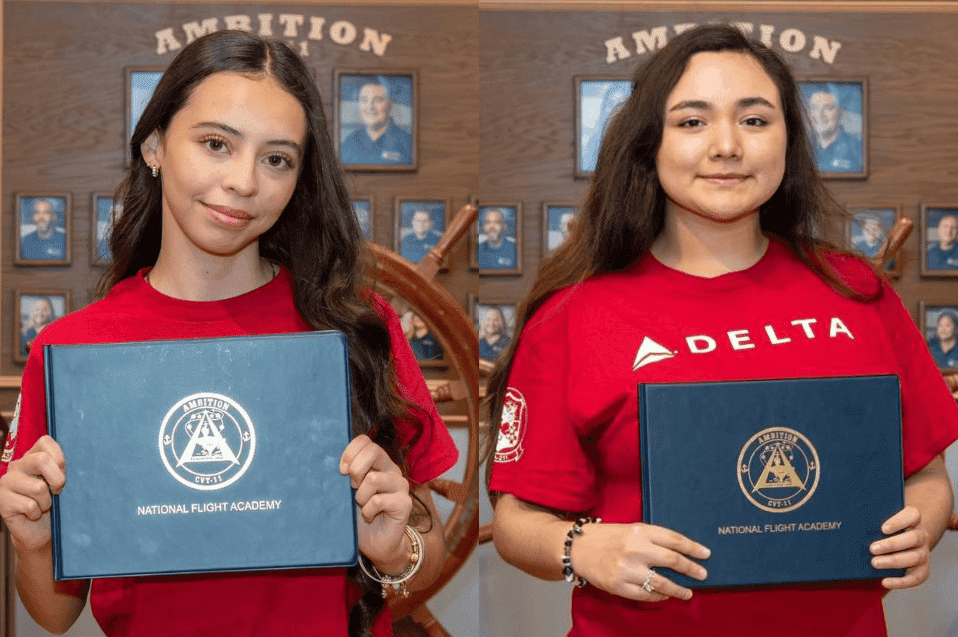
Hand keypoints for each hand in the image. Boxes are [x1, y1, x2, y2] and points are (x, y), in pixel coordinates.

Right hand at [0, 436, 65, 553]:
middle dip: (57, 479)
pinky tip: (32, 514)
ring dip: (47, 502)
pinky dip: (37, 513)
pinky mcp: (2, 501)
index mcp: (32, 456)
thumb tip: (84, 462)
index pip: (45, 441)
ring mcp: (6, 482)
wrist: (40, 531)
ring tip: (43, 506)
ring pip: (38, 487)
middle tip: (58, 491)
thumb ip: (64, 469)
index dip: (59, 458)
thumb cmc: (56, 504)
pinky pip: (29, 505)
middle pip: (41, 460)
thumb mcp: (62, 483)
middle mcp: (17, 466)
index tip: (64, 473)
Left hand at [340, 435, 411, 573]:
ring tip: (361, 506)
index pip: (365, 441)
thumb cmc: (358, 517)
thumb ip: (344, 477)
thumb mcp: (346, 493)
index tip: (341, 471)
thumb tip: (325, 465)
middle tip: (352, 488)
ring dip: (360, 496)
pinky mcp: (404, 503)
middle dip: (356, 470)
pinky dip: (368, 511)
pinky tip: (369, 517)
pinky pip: (378, 500)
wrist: (375, 545)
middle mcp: (391, 470)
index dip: (350, 452)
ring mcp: (400, 485)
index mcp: (378, 463)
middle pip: (373, 450)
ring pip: (374, 478)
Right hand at [571, 522, 709, 601]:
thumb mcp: (630, 529)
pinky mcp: (618, 585)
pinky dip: (658, 596)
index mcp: (639, 531)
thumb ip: (652, 538)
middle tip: (702, 574)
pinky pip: (645, 594)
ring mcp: (626, 569)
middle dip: (691, 568)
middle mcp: (634, 549)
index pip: (673, 539)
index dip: (692, 547)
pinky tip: (664, 595)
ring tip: (688, 592)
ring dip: (678, 589)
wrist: (577, 547)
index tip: (705, 554)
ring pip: (661, 583)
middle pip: (672, 560)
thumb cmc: (606, 537)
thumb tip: (680, 552)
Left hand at [871, 506, 929, 588]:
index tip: (883, 528)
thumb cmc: (886, 527)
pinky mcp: (922, 569)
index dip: (899, 521)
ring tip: (875, 563)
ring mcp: (923, 553)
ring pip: (915, 557)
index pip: (912, 515)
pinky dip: (901, 582)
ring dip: (894, 561)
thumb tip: (851, 519)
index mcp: (913, 519)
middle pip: (914, 538)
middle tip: (872, 548)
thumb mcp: (881, 518)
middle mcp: (921, 535)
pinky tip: (885, 582)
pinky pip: (916, 578)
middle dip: (892, 544)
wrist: (904, 539)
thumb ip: (872, 518)